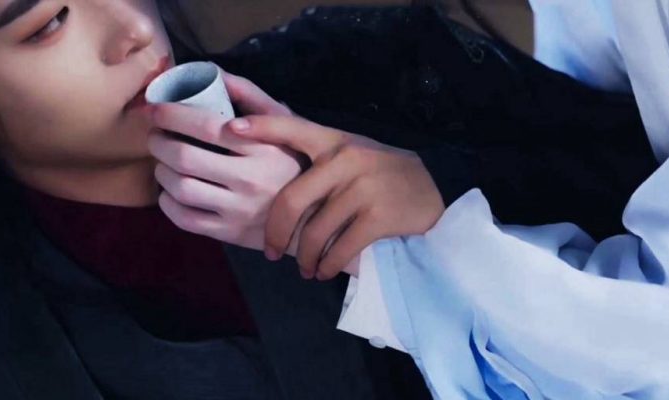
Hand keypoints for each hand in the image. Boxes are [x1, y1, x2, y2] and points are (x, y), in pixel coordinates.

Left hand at [147, 70, 300, 250]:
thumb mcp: (287, 125)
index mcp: (265, 148)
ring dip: (161, 171)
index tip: (156, 108)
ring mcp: (241, 210)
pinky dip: (168, 203)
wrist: (318, 215)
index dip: (173, 115)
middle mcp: (251, 180)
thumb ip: (253, 97)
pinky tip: (172, 193)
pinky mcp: (232, 234)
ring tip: (164, 163)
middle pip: (184, 157)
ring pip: (180, 188)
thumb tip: (214, 74)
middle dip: (159, 142)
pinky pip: (185, 219)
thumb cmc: (299, 163)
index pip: (208, 126)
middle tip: (156, 136)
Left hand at [227, 115, 444, 279]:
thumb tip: (267, 153)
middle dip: (275, 233)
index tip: (232, 130)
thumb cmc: (383, 171)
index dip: (261, 128)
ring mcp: (363, 190)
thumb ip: (315, 151)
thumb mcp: (351, 149)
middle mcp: (346, 161)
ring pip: (315, 232)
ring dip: (304, 258)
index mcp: (335, 141)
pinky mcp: (379, 217)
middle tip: (271, 252)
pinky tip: (322, 271)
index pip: (292, 128)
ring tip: (303, 267)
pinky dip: (326, 265)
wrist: (436, 187)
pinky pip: (339, 249)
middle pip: (292, 201)